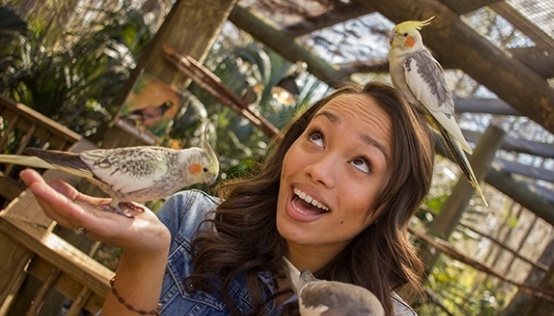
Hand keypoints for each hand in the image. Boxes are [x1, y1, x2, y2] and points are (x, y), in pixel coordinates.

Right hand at [19, 169, 170, 259]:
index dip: (43, 191)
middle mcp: (85, 224)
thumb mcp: (103, 205)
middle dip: (39, 193)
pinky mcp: (108, 229)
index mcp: (84, 216)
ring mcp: (95, 227)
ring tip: (35, 185)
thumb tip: (56, 182)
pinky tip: (61, 200)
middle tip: (26, 175)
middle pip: (56, 210)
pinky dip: (71, 210)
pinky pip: (86, 219)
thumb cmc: (130, 220)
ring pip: (66, 214)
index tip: (30, 176)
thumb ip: (81, 198)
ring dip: (49, 199)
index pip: (58, 204)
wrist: (153, 239)